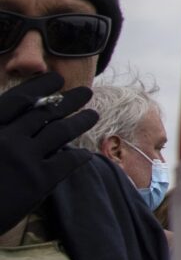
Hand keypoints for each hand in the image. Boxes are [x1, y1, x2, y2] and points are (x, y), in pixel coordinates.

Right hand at [0, 73, 96, 233]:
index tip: (58, 79)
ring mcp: (24, 158)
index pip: (19, 98)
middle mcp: (6, 138)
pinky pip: (68, 160)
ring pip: (61, 131)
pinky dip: (79, 155)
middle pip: (46, 112)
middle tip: (85, 92)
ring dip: (81, 120)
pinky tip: (84, 154)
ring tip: (93, 114)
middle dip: (69, 100)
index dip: (41, 86)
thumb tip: (18, 113)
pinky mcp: (39, 180)